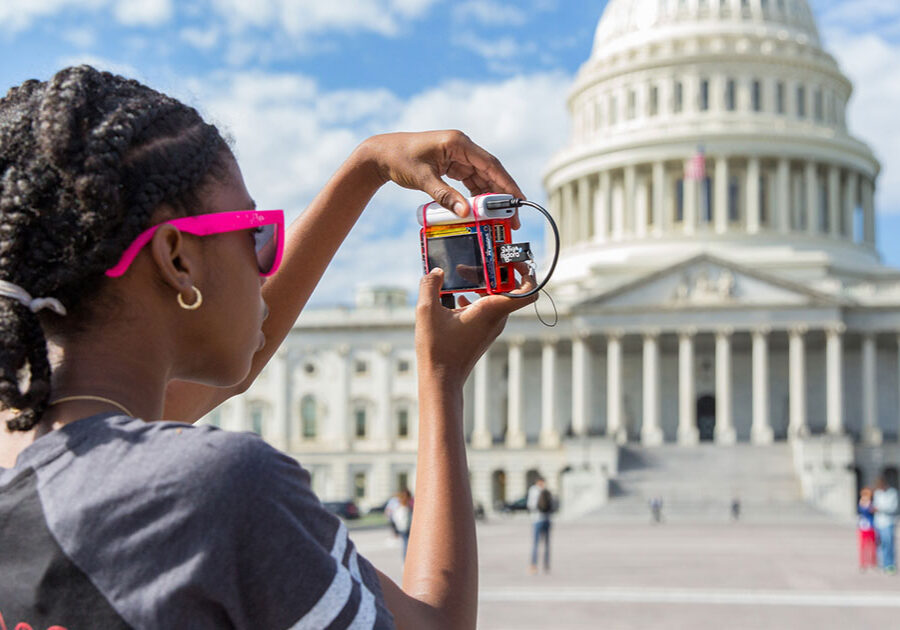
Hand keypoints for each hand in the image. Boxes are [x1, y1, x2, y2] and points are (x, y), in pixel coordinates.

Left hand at [364, 130, 523, 227]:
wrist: (380, 154)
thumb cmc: (400, 159)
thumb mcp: (423, 178)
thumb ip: (445, 196)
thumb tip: (465, 213)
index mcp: (458, 143)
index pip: (490, 165)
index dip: (507, 183)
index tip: (520, 199)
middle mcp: (461, 147)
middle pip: (489, 172)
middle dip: (502, 195)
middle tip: (514, 217)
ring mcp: (457, 156)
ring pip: (481, 178)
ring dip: (490, 197)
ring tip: (501, 218)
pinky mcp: (450, 164)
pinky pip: (469, 181)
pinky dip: (476, 195)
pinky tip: (483, 210)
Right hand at [414, 264, 536, 387]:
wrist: (442, 379)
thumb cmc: (438, 349)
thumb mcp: (427, 311)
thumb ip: (430, 285)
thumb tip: (436, 271)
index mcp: (492, 309)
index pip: (528, 291)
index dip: (528, 272)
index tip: (512, 260)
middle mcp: (497, 318)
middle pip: (510, 287)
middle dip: (494, 271)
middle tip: (474, 263)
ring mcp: (492, 326)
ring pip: (498, 297)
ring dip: (482, 283)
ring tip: (461, 277)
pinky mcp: (484, 332)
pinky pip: (489, 307)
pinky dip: (477, 297)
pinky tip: (456, 298)